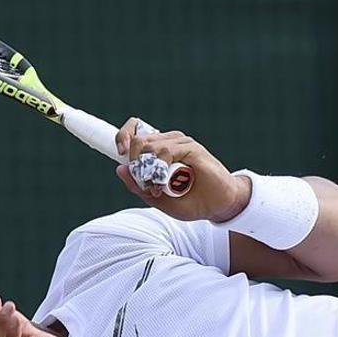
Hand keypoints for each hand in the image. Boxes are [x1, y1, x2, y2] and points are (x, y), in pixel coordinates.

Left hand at [115, 118, 250, 222]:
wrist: (217, 206)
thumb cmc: (190, 202)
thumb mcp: (157, 199)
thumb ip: (138, 187)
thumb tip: (120, 168)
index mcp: (158, 150)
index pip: (135, 130)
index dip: (123, 136)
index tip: (120, 153)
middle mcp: (168, 142)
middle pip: (138, 139)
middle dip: (134, 162)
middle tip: (144, 183)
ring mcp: (180, 143)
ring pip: (150, 145)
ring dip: (147, 170)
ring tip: (156, 188)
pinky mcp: (191, 148)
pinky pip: (167, 151)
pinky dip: (160, 168)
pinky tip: (163, 182)